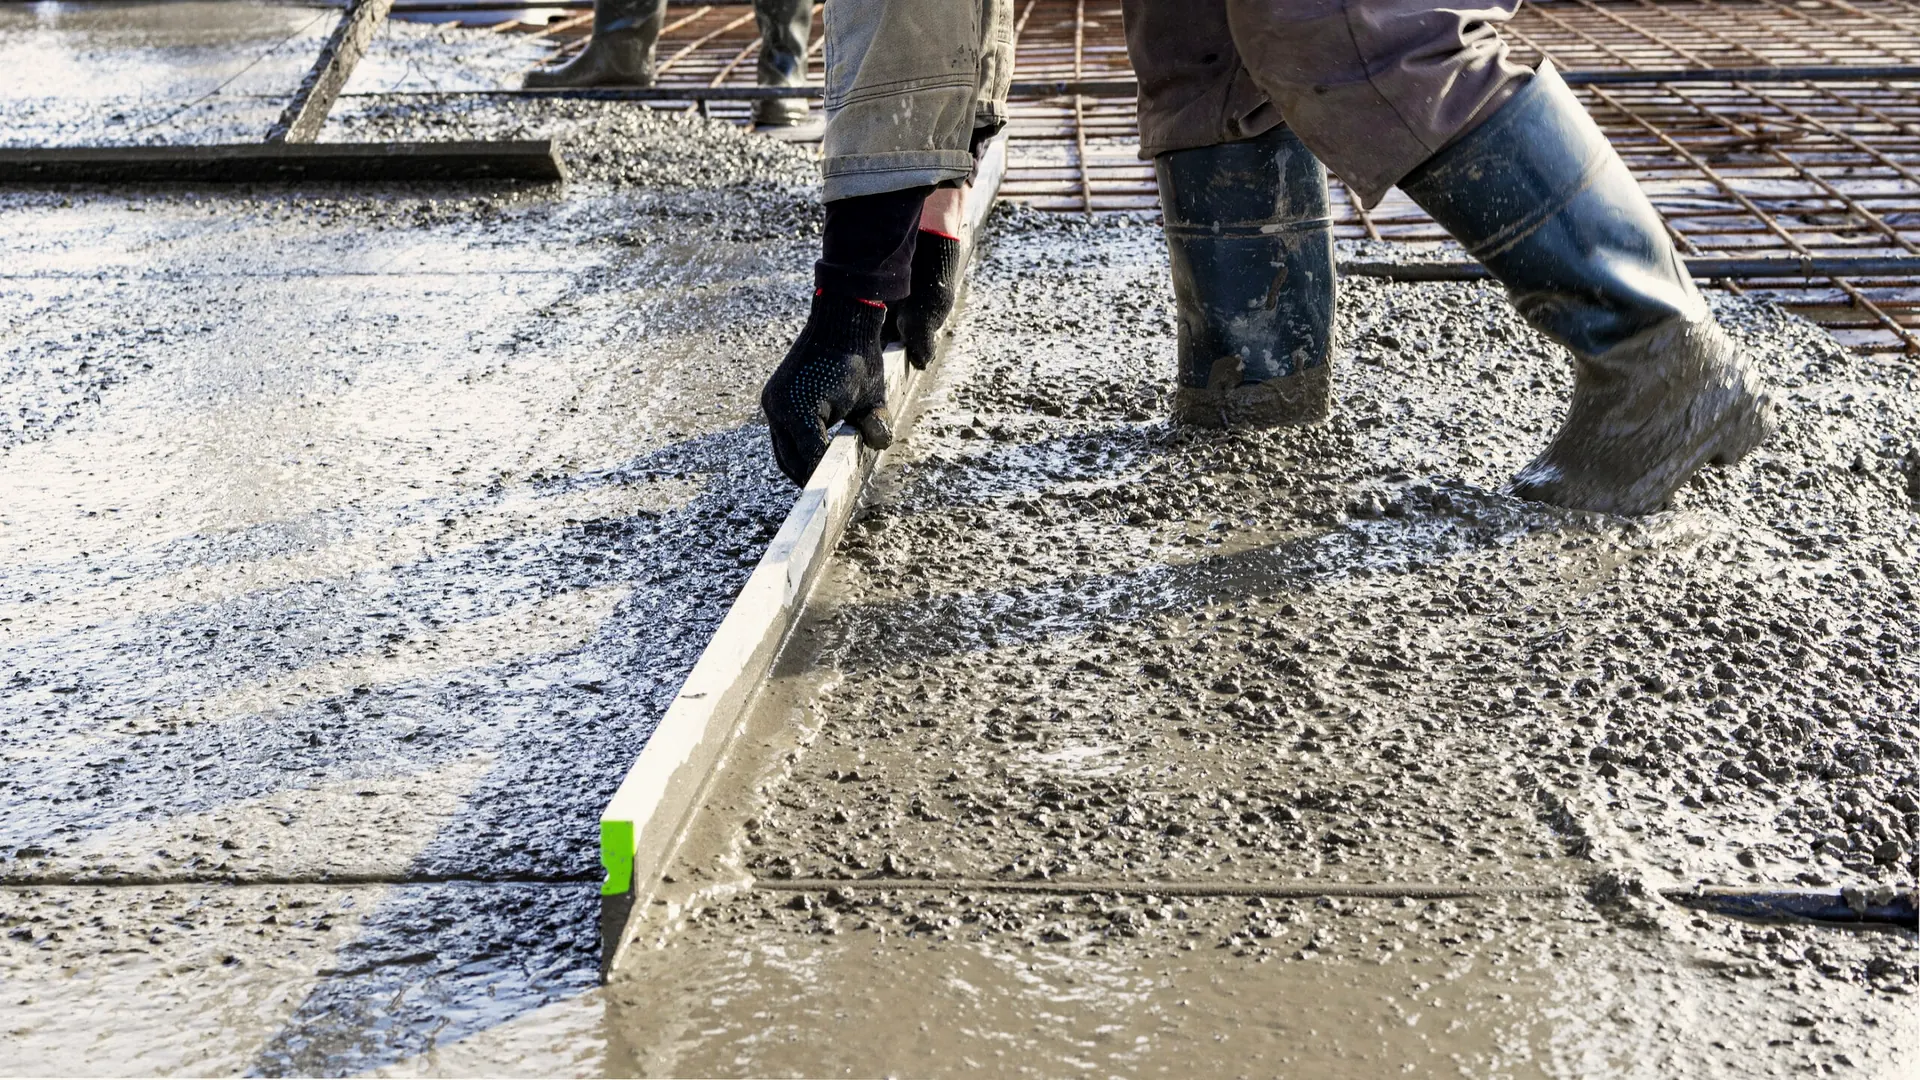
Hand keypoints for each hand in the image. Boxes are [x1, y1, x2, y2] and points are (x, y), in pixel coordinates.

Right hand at [760, 293, 893, 483]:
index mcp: (802, 409)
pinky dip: (795, 447)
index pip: (810, 457)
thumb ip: (874, 424)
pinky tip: (812, 455)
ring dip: (798, 465)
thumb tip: (877, 444)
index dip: (822, 477)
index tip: (834, 494)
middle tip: (826, 492)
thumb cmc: (859, 357)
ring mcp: (773, 401)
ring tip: (818, 479)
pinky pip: (781, 433)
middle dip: (807, 477)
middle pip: (789, 459)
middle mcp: (780, 406)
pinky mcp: (774, 396)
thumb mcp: (872, 397)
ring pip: (781, 449)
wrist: (839, 321)